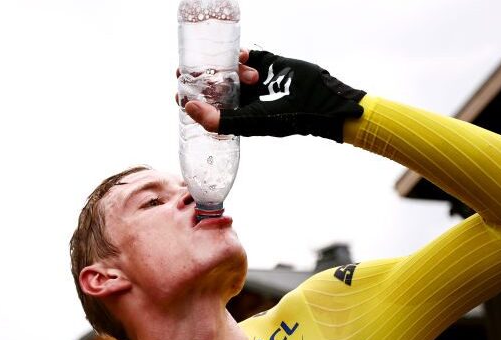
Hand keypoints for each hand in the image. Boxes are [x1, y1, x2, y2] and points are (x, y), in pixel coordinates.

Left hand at [182, 50, 365, 141]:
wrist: (320, 100)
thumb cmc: (286, 117)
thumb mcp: (249, 122)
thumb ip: (219, 118)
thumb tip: (187, 107)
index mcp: (234, 115)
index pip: (205, 106)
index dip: (190, 99)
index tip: (180, 91)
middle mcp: (240, 98)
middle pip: (211, 84)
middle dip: (201, 78)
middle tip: (190, 71)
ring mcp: (251, 80)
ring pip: (227, 69)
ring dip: (232, 70)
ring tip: (253, 76)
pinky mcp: (263, 63)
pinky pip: (243, 56)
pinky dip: (241, 56)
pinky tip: (246, 58)